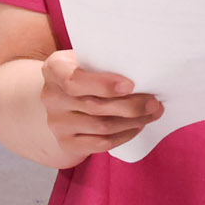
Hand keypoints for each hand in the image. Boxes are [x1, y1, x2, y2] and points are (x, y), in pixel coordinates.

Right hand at [39, 49, 161, 155]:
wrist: (61, 101)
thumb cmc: (83, 74)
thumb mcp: (86, 60)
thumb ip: (104, 63)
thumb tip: (143, 72)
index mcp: (54, 69)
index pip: (75, 80)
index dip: (103, 84)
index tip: (130, 85)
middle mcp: (51, 96)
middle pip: (94, 106)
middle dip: (131, 106)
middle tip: (153, 102)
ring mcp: (57, 123)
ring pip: (102, 127)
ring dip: (132, 122)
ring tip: (151, 114)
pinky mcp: (67, 143)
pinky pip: (100, 144)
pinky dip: (123, 136)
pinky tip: (136, 127)